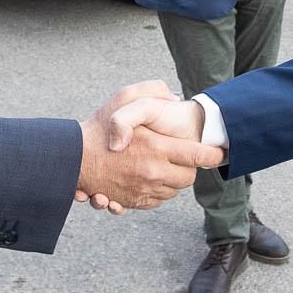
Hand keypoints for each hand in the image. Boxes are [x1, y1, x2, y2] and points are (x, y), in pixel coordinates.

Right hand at [75, 82, 222, 213]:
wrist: (72, 157)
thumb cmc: (98, 125)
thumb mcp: (125, 98)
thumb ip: (153, 91)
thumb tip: (175, 99)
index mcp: (157, 148)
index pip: (199, 156)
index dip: (214, 155)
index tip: (221, 152)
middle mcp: (153, 173)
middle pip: (189, 177)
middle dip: (189, 167)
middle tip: (182, 156)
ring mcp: (143, 190)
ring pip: (173, 190)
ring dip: (172, 179)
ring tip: (161, 164)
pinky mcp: (133, 202)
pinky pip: (157, 200)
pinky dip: (157, 191)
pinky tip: (147, 176)